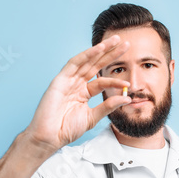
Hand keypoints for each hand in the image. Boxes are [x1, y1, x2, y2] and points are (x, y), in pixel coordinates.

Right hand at [25, 35, 131, 151]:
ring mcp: (68, 80)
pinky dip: (87, 55)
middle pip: (96, 65)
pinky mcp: (60, 79)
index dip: (115, 80)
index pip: (102, 81)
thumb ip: (108, 106)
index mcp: (83, 93)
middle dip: (110, 54)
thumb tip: (127, 98)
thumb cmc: (66, 129)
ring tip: (115, 40)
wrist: (50, 137)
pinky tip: (99, 48)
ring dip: (101, 49)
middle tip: (125, 44)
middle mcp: (76, 84)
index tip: (128, 83)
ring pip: (87, 60)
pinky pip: (74, 63)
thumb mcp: (92, 117)